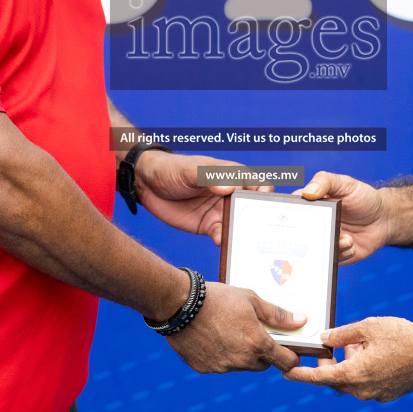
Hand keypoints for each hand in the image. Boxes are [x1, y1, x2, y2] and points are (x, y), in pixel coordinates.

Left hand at [134, 152, 266, 243]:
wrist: (146, 184)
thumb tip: (230, 188)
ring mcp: (220, 211)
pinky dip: (224, 241)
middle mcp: (231, 194)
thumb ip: (209, 178)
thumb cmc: (171, 168)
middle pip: (253, 209)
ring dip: (243, 234)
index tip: (264, 207)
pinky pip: (222, 236)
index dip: (267, 196)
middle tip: (260, 232)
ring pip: (239, 225)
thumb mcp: (189, 170)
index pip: (259, 185)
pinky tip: (221, 243)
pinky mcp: (208, 225)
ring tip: (243, 242)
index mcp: (232, 176)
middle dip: (259, 220)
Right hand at [167, 283, 303, 372]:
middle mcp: (241, 361)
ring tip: (230, 331)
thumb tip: (301, 320)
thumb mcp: (251, 300)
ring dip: (241, 355)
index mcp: (257, 344)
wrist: (179, 305)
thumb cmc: (218, 298)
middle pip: (262, 365)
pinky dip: (221, 356)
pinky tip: (212, 337)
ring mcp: (222, 367)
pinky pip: (220, 366)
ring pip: (241, 366)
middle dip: (263, 353)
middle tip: (254, 333)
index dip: (291, 357)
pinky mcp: (204, 368)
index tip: (288, 350)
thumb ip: (277, 315)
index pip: (286, 362)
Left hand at [282, 316, 412, 401]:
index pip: (319, 378)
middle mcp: (363, 389)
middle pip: (335, 380)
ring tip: (357, 346)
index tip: (285, 373)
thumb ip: (342, 335)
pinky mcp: (389, 394)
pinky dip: (362, 372)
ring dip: (348, 367)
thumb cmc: (402, 335)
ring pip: (352, 383)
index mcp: (355, 374)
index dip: (300, 375)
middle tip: (329, 349)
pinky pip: (367, 385)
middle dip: (330, 365)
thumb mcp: (368, 327)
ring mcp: (377, 394)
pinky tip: (371, 355)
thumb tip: (324, 339)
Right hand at [297, 172, 389, 263]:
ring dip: (330, 244)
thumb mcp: (346, 184)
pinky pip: (331, 259)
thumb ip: (326, 182)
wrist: (385, 219)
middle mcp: (313, 225)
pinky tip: (352, 242)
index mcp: (311, 206)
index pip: (290, 210)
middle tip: (318, 233)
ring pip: (315, 249)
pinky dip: (342, 252)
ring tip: (346, 237)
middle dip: (305, 236)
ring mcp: (324, 241)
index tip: (291, 216)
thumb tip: (308, 192)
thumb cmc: (364, 198)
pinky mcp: (335, 255)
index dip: (284, 213)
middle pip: (297, 234)